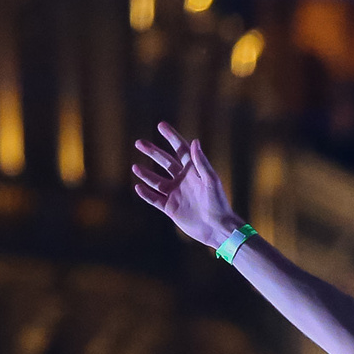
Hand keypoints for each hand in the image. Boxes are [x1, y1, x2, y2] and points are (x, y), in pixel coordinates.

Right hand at [131, 121, 242, 247]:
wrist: (218, 228)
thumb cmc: (219, 204)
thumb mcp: (211, 181)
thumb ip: (201, 162)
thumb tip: (195, 141)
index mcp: (194, 172)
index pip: (181, 150)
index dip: (171, 137)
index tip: (161, 125)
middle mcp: (183, 181)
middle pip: (165, 162)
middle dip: (153, 152)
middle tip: (139, 142)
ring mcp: (176, 194)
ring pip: (157, 181)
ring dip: (146, 174)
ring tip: (135, 166)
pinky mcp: (171, 208)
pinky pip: (155, 199)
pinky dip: (146, 193)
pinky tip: (138, 187)